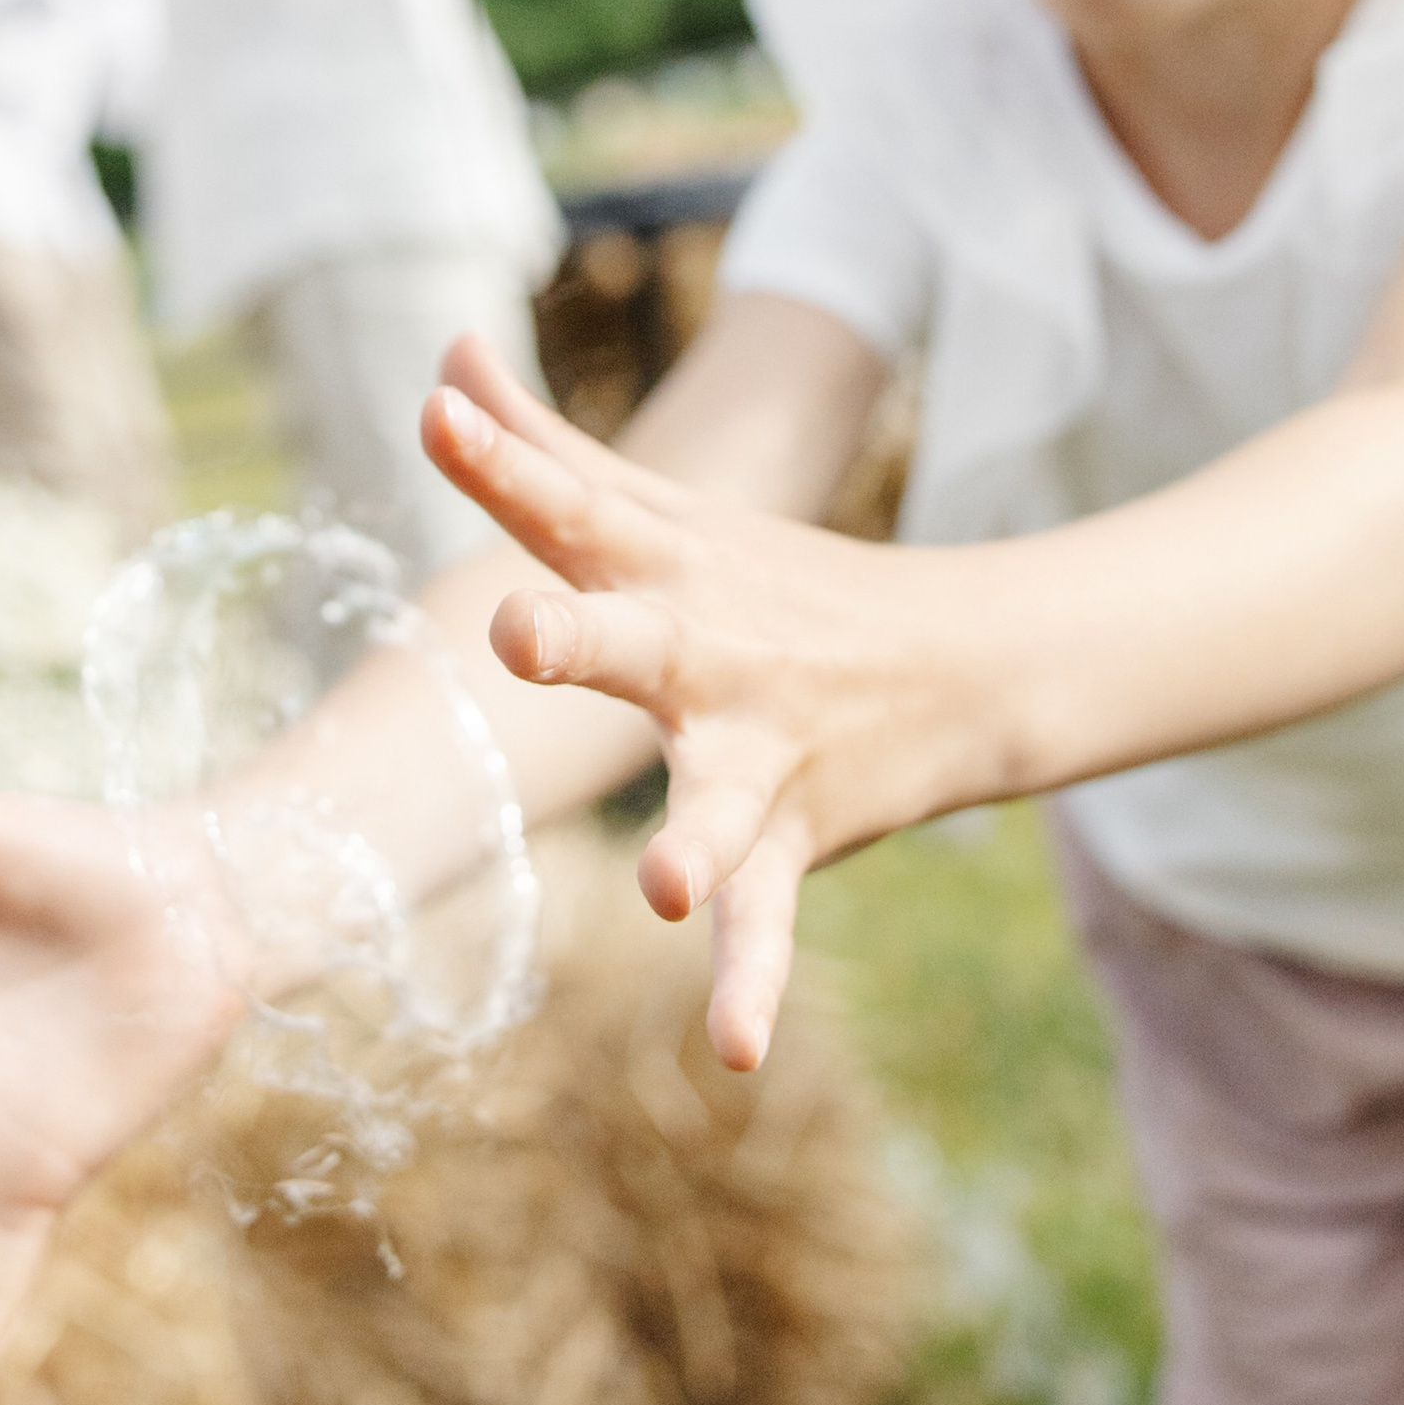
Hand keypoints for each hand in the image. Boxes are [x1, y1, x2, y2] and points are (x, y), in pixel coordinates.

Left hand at [422, 337, 982, 1071]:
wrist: (967, 662)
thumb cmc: (775, 583)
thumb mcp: (664, 507)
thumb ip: (547, 444)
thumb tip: (444, 352)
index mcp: (666, 566)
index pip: (571, 506)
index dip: (501, 459)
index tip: (436, 407)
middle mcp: (711, 650)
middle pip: (637, 638)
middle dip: (578, 635)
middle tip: (520, 631)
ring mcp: (762, 748)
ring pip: (720, 798)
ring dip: (695, 838)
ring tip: (663, 884)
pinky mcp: (796, 836)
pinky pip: (766, 919)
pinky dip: (753, 984)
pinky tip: (736, 1052)